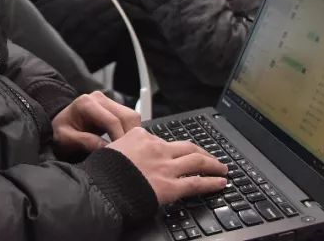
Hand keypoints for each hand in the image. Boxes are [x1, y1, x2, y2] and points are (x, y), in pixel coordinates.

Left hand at [52, 91, 141, 154]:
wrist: (59, 124)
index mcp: (87, 103)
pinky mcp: (114, 108)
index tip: (123, 155)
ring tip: (130, 152)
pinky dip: (130, 132)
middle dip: (130, 137)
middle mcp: (100, 98)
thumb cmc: (60, 131)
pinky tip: (127, 145)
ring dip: (133, 134)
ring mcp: (108, 101)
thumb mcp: (66, 138)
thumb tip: (108, 148)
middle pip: (127, 116)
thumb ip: (85, 141)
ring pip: (132, 117)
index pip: (112, 120)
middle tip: (131, 156)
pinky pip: (129, 119)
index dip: (120, 138)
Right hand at [108, 128, 228, 203]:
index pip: (163, 140)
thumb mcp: (110, 149)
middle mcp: (157, 148)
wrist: (100, 187)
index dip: (174, 148)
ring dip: (213, 164)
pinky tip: (220, 183)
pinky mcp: (171, 186)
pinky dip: (212, 182)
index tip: (180, 152)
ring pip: (197, 160)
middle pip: (187, 146)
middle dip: (203, 151)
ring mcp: (166, 167)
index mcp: (141, 136)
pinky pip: (197, 182)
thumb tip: (126, 152)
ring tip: (222, 168)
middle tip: (211, 157)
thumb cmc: (102, 171)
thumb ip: (124, 148)